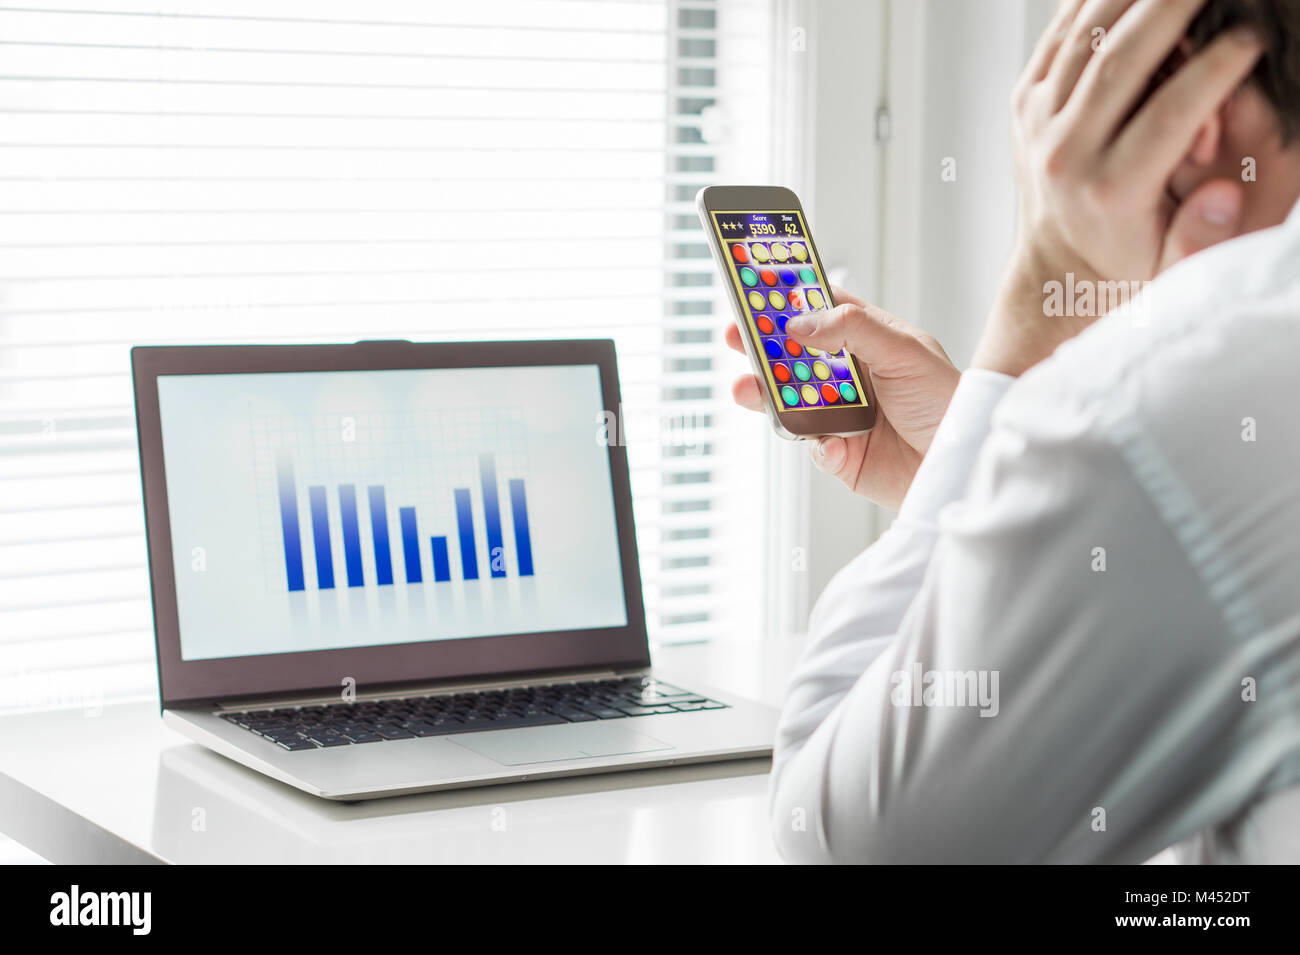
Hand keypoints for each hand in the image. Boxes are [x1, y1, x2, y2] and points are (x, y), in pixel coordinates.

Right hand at [727, 287, 959, 509]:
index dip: (788, 299)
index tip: (756, 289)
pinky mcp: (841, 454)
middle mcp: (850, 375)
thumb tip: (800, 323)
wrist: (963, 465)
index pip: (821, 310)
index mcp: (868, 340)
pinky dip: (820, 447)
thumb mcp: (906, 352)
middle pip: (793, 355)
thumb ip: (853, 331)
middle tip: (735, 337)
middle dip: (761, 347)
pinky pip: (814, 448)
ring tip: (748, 390)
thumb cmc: (947, 401)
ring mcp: (841, 414)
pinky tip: (836, 444)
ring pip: (790, 401)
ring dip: (767, 396)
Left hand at [972, 0, 1263, 376]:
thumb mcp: (1170, 266)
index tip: (1253, 36)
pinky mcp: (1023, 101)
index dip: (1216, 67)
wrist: (1058, 262)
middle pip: (1121, 62)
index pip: (1170, 114)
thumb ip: (1200, 236)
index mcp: (1108, 192)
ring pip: (1085, 40)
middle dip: (1175, 10)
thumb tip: (1221, 195)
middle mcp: (1064, 154)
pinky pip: (1057, 37)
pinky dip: (1091, 4)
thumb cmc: (1128, 254)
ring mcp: (1037, 123)